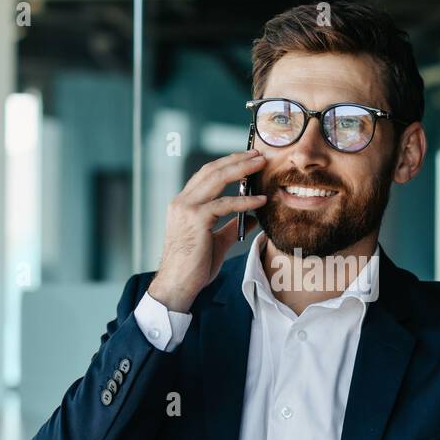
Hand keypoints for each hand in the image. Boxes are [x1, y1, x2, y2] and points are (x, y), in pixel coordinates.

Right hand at [148, 149, 266, 312]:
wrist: (178, 285)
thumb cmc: (194, 267)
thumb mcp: (216, 242)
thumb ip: (232, 228)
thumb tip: (251, 218)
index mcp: (184, 204)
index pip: (206, 175)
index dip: (227, 164)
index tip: (247, 159)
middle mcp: (182, 202)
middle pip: (211, 170)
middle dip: (236, 159)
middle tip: (258, 154)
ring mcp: (187, 208)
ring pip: (217, 179)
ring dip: (241, 169)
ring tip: (260, 164)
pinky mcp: (196, 219)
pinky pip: (225, 204)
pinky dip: (245, 201)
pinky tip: (260, 201)